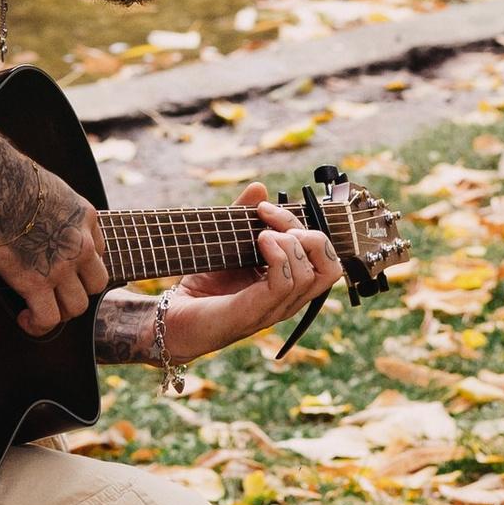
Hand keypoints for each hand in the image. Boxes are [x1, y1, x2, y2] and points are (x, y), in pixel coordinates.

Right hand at [0, 165, 109, 337]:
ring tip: (37, 308)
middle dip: (76, 291)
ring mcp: (62, 267)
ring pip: (76, 306)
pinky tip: (25, 318)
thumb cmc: (11, 179)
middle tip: (54, 292)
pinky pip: (48, 318)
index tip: (62, 268)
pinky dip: (38, 324)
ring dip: (59, 311)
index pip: (97, 251)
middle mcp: (80, 244)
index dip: (80, 264)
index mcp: (85, 217)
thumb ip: (55, 204)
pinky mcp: (37, 283)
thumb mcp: (51, 187)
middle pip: (96, 284)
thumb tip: (37, 210)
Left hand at [165, 182, 343, 362]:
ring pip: (311, 275)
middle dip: (311, 235)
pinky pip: (285, 283)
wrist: (172, 317)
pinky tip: (260, 241)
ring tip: (262, 234)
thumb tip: (260, 187)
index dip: (302, 225)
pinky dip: (279, 255)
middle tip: (274, 223)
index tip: (264, 208)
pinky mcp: (253, 313)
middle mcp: (287, 300)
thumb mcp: (227, 244)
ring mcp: (273, 309)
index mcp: (288, 284)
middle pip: (331, 268)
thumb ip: (243, 217)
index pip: (322, 256)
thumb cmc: (201, 285)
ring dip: (291, 243)